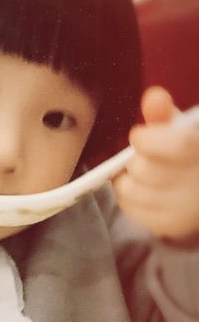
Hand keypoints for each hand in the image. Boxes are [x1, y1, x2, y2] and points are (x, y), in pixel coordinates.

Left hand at [113, 86, 198, 243]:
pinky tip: (146, 189)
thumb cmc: (190, 153)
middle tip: (150, 158)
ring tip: (147, 174)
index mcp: (198, 152)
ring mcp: (184, 209)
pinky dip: (129, 197)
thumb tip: (153, 96)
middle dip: (138, 159)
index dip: (145, 139)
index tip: (143, 138)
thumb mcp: (182, 129)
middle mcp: (196, 184)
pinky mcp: (170, 225)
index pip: (166, 146)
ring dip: (129, 178)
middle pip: (141, 169)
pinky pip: (129, 208)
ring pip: (129, 190)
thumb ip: (164, 114)